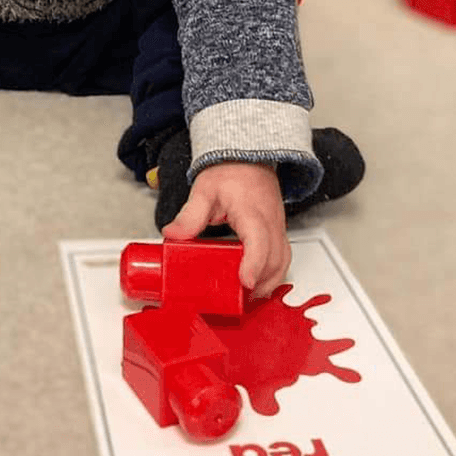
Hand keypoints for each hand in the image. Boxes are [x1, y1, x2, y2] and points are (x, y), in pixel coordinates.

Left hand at [161, 161, 289, 298]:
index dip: (254, 264)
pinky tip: (257, 283)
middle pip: (275, 259)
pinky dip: (273, 273)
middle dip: (260, 283)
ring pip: (283, 261)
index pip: (259, 241)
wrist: (248, 157)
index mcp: (252, 212)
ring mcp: (277, 227)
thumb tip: (172, 235)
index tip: (244, 281)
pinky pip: (282, 257)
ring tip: (248, 296)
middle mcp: (270, 222)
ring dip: (269, 281)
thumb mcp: (204, 191)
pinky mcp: (277, 231)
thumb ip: (190, 215)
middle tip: (240, 298)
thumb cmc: (230, 170)